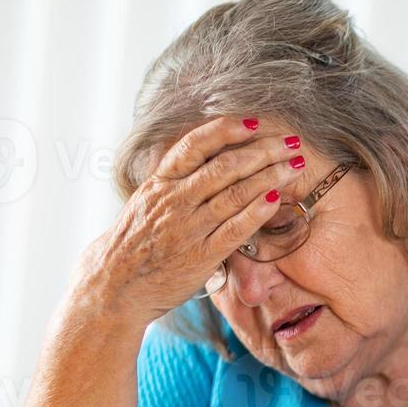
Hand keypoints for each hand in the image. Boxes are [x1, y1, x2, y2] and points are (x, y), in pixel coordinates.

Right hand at [75, 116, 304, 322]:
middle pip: (224, 166)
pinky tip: (276, 200)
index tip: (253, 122)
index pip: (195, 145)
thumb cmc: (134, 242)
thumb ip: (175, 180)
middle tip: (291, 142)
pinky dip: (256, 213)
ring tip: (293, 166)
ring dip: (268, 177)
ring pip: (233, 194)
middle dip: (262, 151)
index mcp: (161, 182)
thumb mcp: (147, 201)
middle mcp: (174, 200)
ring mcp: (188, 227)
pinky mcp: (200, 255)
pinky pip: (233, 230)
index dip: (226, 130)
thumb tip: (204, 155)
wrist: (114, 284)